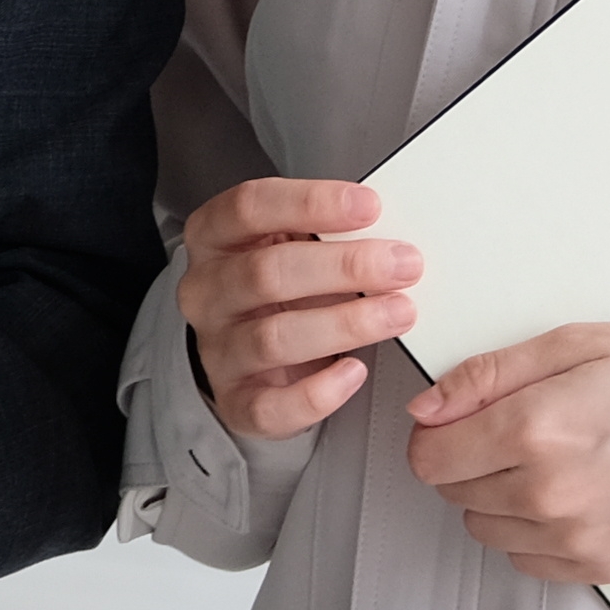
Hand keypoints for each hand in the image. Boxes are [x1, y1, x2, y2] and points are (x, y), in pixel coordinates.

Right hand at [178, 178, 422, 439]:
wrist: (255, 355)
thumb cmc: (284, 289)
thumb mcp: (294, 244)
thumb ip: (329, 233)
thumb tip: (392, 233)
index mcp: (214, 238)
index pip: (249, 207)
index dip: (310, 203)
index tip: (370, 206)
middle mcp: (207, 292)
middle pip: (266, 272)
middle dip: (344, 266)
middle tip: (402, 265)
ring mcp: (218, 349)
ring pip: (274, 337)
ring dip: (346, 323)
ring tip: (398, 313)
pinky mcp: (237, 401)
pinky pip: (272, 406)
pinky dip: (318, 393)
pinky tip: (354, 372)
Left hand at [401, 323, 609, 583]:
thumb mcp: (571, 346)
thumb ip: (487, 376)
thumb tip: (427, 409)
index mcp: (533, 430)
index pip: (430, 457)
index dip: (436, 436)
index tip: (456, 423)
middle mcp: (546, 492)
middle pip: (454, 493)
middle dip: (470, 461)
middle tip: (518, 435)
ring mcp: (572, 536)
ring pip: (484, 529)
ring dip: (499, 499)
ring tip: (550, 463)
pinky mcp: (597, 564)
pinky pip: (526, 558)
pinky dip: (533, 530)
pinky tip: (569, 496)